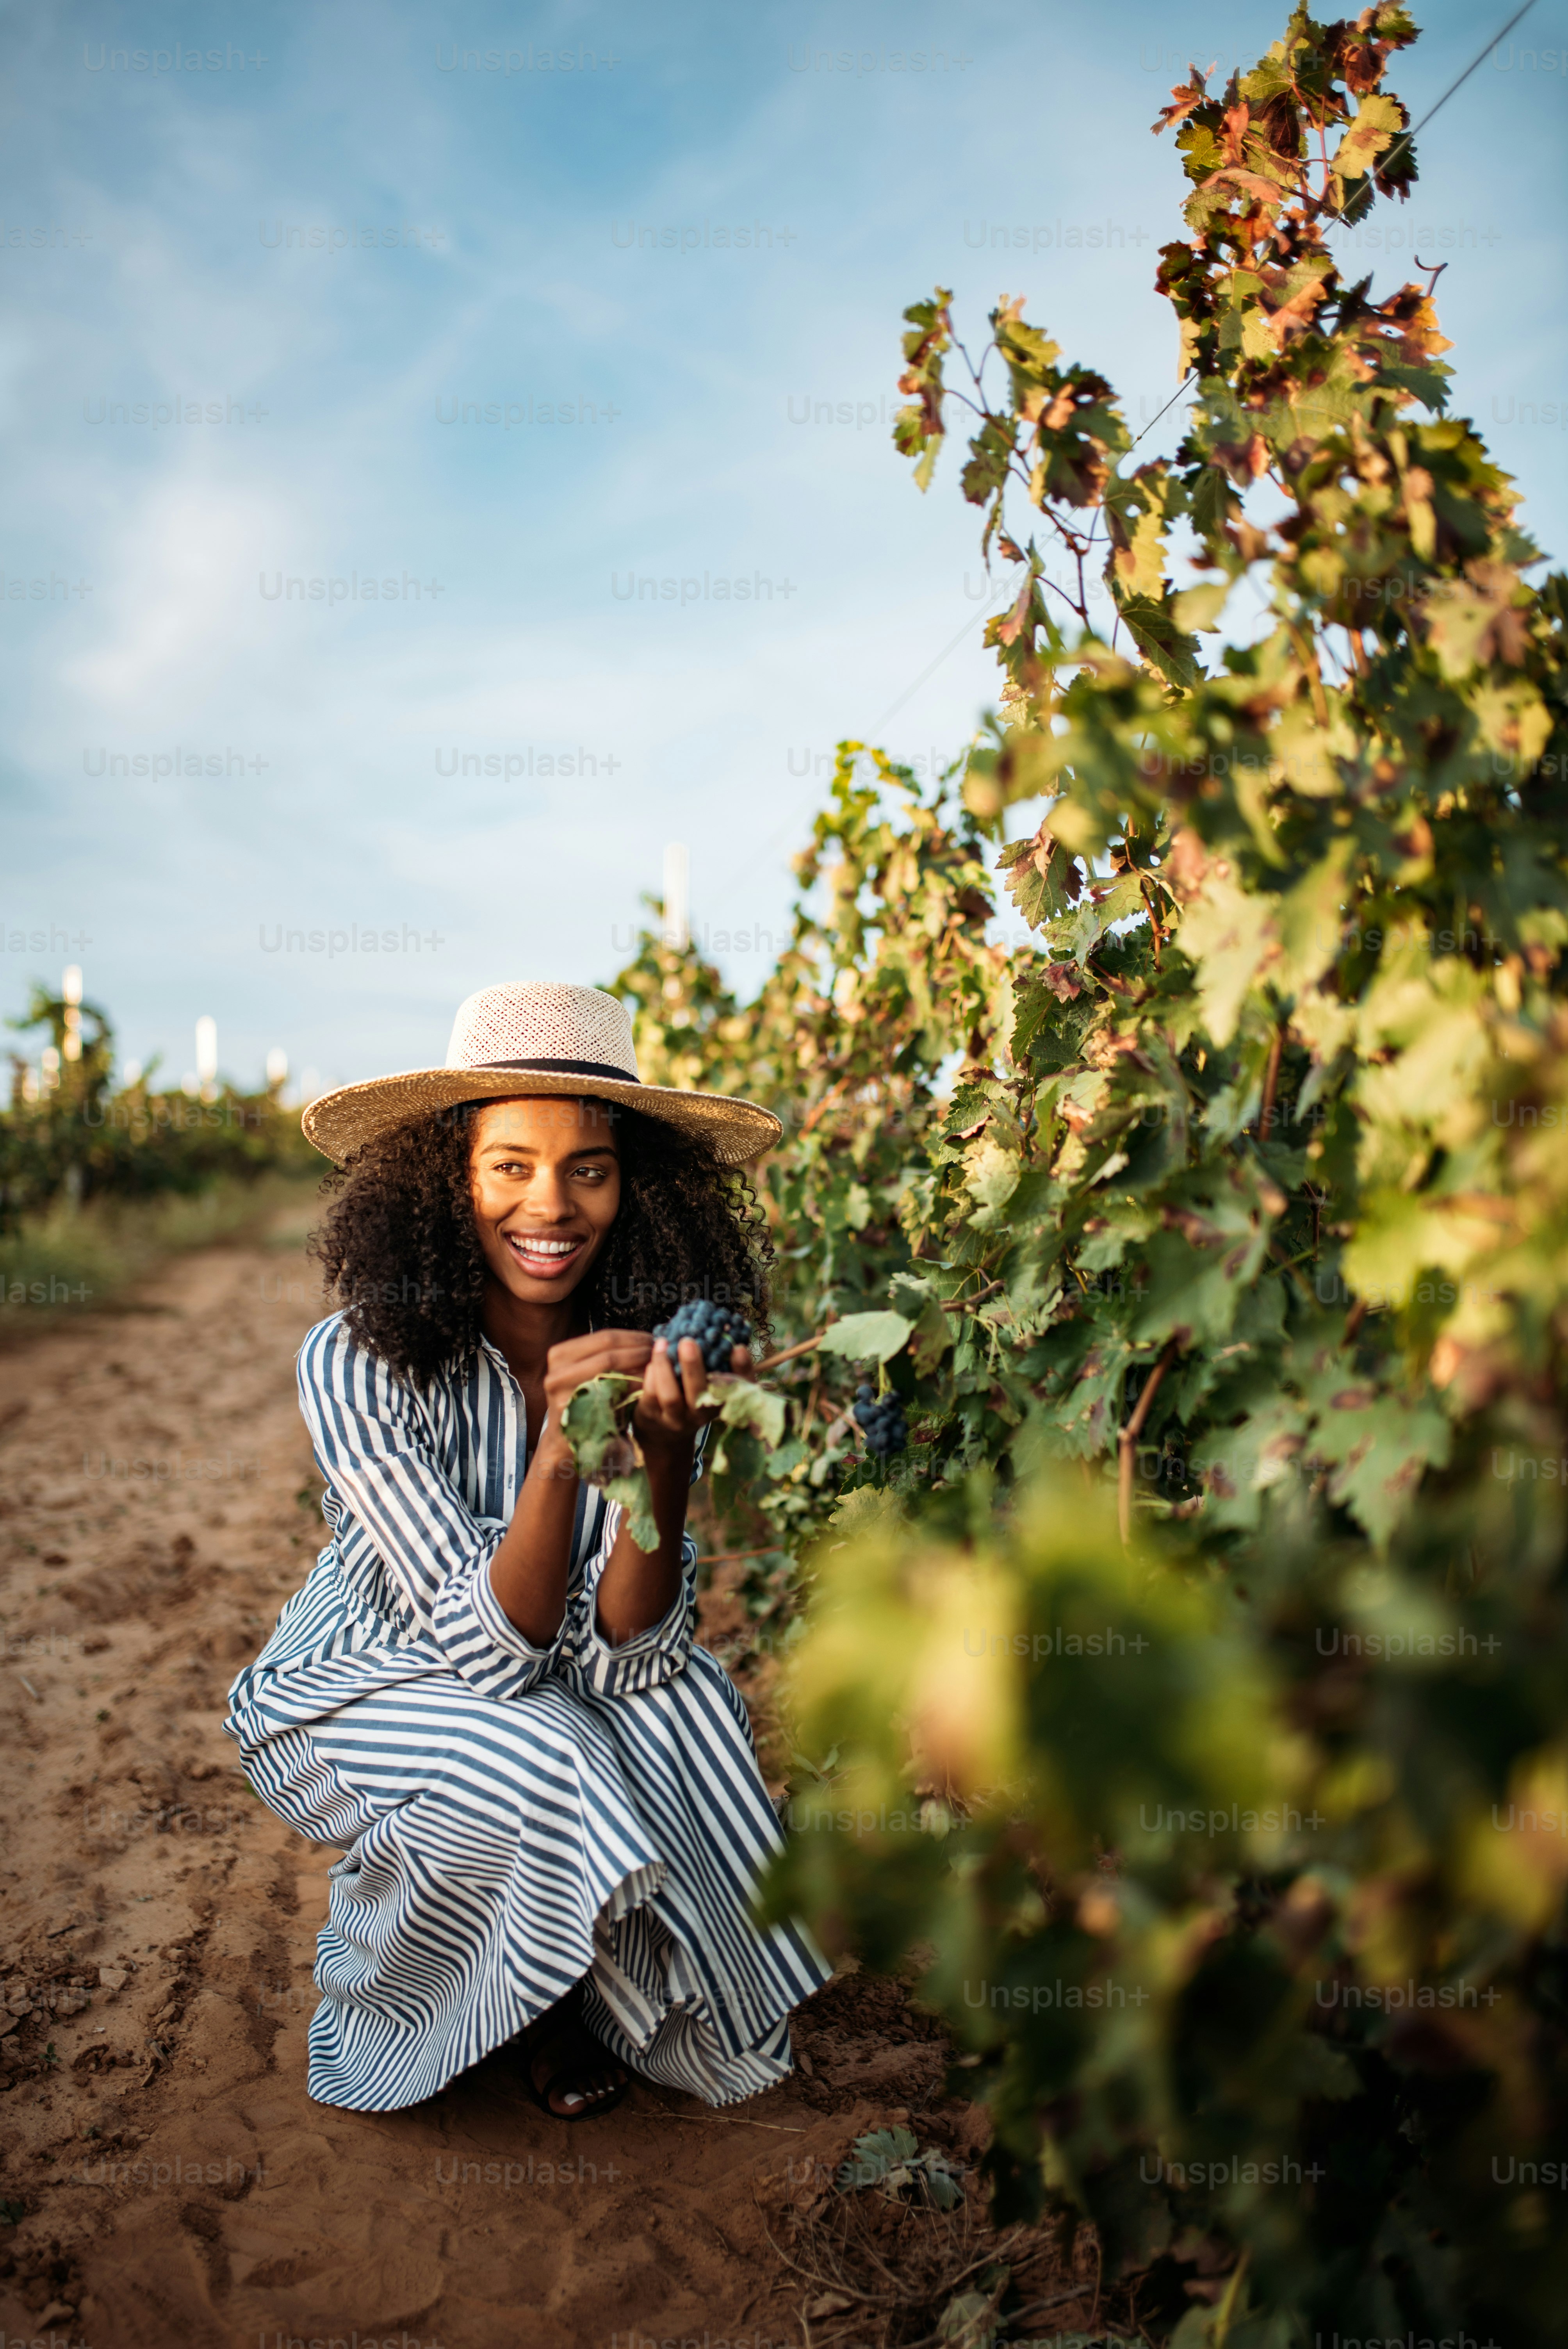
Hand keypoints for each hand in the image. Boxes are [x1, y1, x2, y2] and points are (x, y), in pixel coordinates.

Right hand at [540, 1329, 656, 1466]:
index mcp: (559, 1354)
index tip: (653, 1340)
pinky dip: (632, 1386)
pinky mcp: (575, 1411)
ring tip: (657, 1366)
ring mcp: (562, 1393)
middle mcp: (556, 1370)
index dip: (633, 1337)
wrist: (566, 1440)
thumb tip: (651, 1341)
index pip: (604, 1337)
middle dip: (638, 1349)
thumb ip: (609, 1356)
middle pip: (608, 1350)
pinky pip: (611, 1393)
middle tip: (660, 1353)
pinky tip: (648, 1385)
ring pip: (610, 1368)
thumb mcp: (589, 1373)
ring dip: (637, 1365)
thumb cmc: (585, 1402)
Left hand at [632, 1336, 753, 1457]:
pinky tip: (651, 1360)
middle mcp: (702, 1412)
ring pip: (671, 1396)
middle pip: (700, 1391)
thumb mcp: (706, 1384)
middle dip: (693, 1366)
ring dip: (665, 1367)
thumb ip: (712, 1362)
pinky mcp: (652, 1417)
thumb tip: (714, 1327)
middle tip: (688, 1341)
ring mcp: (676, 1418)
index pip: (740, 1387)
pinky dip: (650, 1376)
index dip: (742, 1369)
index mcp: (721, 1400)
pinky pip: (651, 1396)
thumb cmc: (688, 1397)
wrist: (662, 1433)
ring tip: (662, 1343)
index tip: (738, 1348)